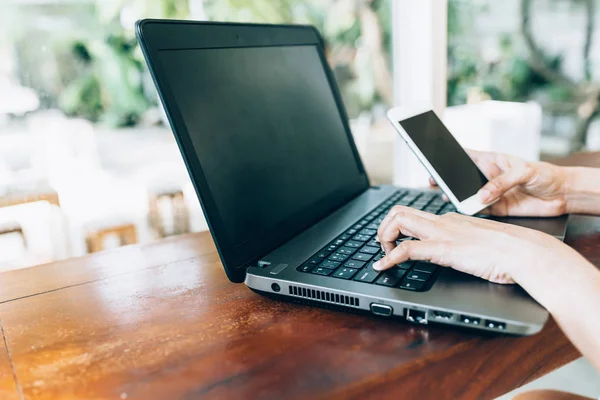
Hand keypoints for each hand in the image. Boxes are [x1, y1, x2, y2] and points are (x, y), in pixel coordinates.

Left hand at [374, 206, 579, 283]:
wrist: (525, 252)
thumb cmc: (510, 251)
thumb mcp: (480, 244)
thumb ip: (465, 245)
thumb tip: (458, 254)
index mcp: (450, 220)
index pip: (414, 213)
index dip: (397, 225)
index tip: (391, 240)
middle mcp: (442, 222)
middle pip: (400, 211)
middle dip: (383, 227)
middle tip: (382, 245)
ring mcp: (442, 233)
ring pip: (398, 222)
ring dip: (383, 237)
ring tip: (381, 255)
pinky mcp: (444, 248)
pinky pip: (407, 249)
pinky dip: (389, 257)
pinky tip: (382, 266)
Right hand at [430, 150, 567, 216]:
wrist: (562, 196)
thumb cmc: (545, 175)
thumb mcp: (525, 171)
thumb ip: (502, 182)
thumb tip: (482, 195)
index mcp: (491, 161)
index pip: (466, 156)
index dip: (450, 155)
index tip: (436, 158)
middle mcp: (486, 177)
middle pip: (461, 177)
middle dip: (447, 179)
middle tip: (435, 181)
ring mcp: (489, 193)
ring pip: (467, 195)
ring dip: (456, 197)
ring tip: (448, 196)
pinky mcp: (495, 209)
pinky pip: (478, 210)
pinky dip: (471, 211)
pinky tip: (465, 209)